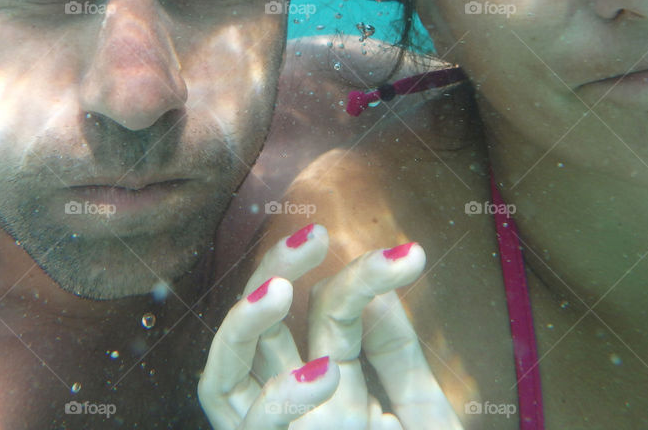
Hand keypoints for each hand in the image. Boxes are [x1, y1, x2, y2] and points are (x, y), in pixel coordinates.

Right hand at [199, 224, 462, 428]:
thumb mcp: (423, 417)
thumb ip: (396, 358)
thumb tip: (375, 290)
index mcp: (334, 388)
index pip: (323, 315)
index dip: (356, 277)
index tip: (408, 255)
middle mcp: (295, 409)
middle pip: (258, 327)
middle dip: (272, 272)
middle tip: (313, 235)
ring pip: (223, 375)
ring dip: (242, 326)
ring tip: (279, 292)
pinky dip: (281, 400)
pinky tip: (322, 375)